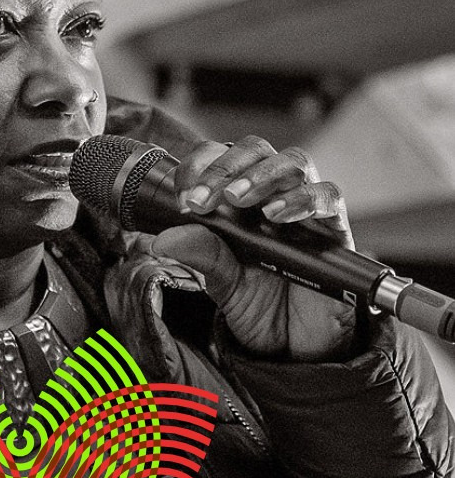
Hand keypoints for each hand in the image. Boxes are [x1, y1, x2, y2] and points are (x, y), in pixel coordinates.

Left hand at [151, 136, 355, 360]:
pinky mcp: (336, 228)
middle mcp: (273, 194)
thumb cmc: (261, 307)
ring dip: (261, 175)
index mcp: (238, 200)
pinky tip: (278, 214)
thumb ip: (200, 256)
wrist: (298, 347)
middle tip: (201, 198)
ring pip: (294, 163)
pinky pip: (329, 198)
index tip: (182, 195)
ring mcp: (307, 208)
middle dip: (225, 168)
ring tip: (237, 198)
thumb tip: (161, 239)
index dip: (199, 166)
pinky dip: (303, 200)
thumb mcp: (222, 283)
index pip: (220, 159)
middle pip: (256, 151)